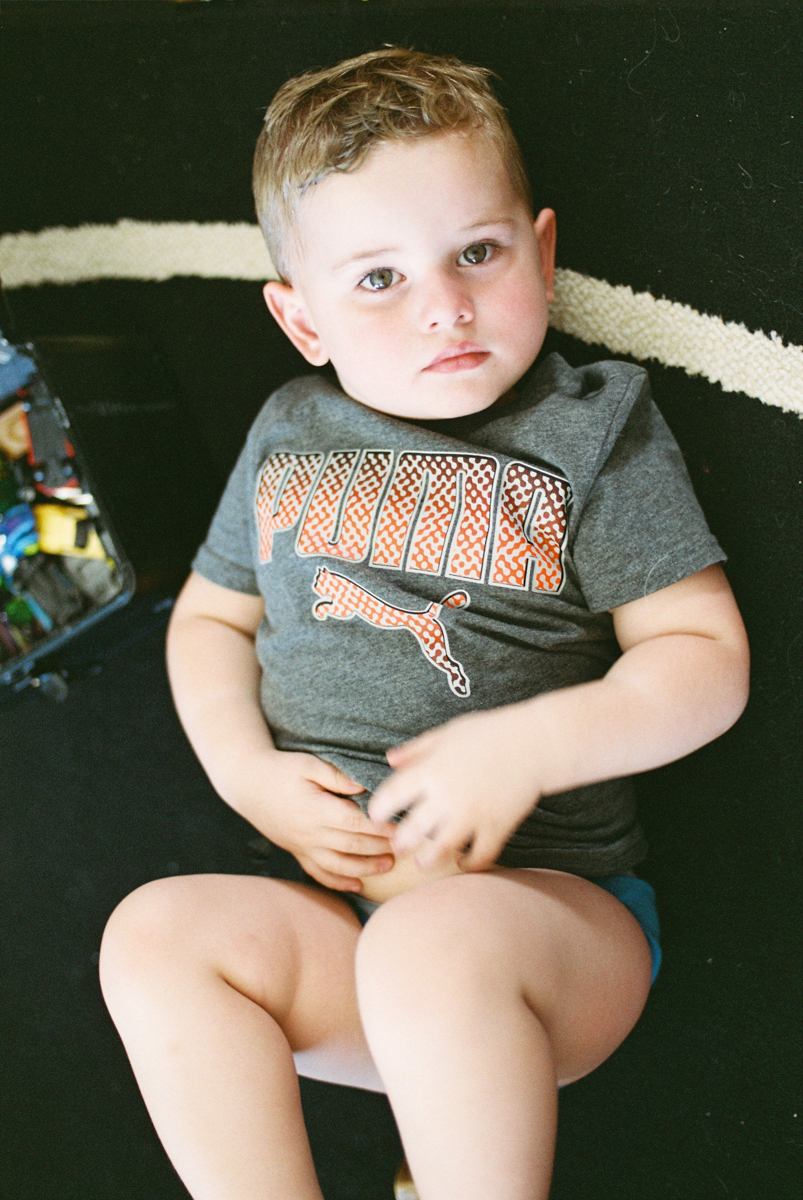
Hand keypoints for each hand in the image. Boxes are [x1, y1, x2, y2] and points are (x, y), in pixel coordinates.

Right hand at [244, 750, 396, 891]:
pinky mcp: (297, 852)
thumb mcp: (307, 763)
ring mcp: (302, 846)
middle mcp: (310, 833)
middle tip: (407, 845)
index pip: (355, 822)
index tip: (403, 826)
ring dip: (365, 868)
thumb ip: (337, 775)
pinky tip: (357, 885)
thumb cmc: (280, 769)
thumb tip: (364, 786)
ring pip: (338, 865)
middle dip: (381, 847)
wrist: (246, 784)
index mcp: (315, 809)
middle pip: (352, 845)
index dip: (381, 827)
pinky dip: (338, 882)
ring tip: (389, 865)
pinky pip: (318, 873)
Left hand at [368, 707, 542, 871]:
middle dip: (401, 841)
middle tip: (399, 844)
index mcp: (432, 770)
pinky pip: (479, 857)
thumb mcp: (448, 733)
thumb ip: (417, 749)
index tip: (377, 816)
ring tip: (423, 861)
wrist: (536, 742)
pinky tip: (463, 862)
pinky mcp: (497, 827)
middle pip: (412, 830)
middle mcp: (448, 796)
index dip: (378, 809)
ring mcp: (473, 815)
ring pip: (440, 851)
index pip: (391, 796)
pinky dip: (469, 865)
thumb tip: (390, 760)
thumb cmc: (491, 732)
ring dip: (427, 859)